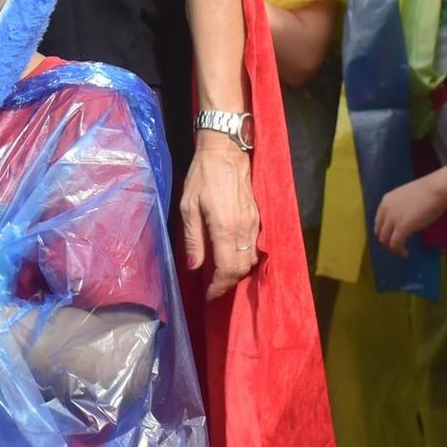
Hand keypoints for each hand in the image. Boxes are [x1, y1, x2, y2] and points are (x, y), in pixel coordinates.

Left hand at [180, 132, 260, 300]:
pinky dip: (244, 258)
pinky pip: (255, 247)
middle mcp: (244, 229)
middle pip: (242, 268)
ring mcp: (254, 224)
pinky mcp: (258, 217)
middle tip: (213, 288)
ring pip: (251, 259)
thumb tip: (193, 266)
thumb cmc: (203, 176)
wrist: (226, 151)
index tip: (209, 295)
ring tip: (221, 275)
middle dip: (228, 282)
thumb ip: (193, 239)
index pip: (227, 269)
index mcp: (225, 228)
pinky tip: (231, 256)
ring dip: (237, 271)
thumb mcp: (188, 206)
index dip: (219, 287)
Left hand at [374, 176, 446, 257]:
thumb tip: (404, 223)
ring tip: (401, 252)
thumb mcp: (407, 200)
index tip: (393, 238)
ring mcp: (392, 219)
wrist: (436, 190)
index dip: (385, 232)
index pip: (379, 222)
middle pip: (379, 232)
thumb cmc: (428, 192)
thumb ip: (401, 210)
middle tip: (397, 248)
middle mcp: (385, 210)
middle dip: (387, 242)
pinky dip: (399, 251)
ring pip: (385, 240)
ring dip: (392, 249)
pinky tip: (406, 253)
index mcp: (385, 202)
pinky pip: (395, 244)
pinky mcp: (402, 227)